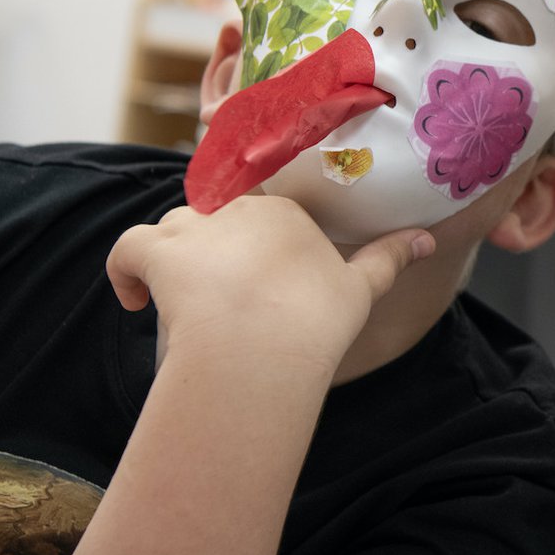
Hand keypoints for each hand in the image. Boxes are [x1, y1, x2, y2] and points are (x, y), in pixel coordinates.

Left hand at [106, 195, 434, 374]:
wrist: (262, 345)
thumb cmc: (315, 320)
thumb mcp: (361, 289)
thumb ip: (389, 258)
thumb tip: (429, 237)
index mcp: (286, 213)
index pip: (264, 211)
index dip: (258, 241)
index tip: (259, 274)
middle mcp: (239, 209)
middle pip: (217, 215)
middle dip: (215, 247)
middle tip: (222, 292)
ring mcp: (196, 228)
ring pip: (173, 226)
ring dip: (172, 256)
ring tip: (178, 297)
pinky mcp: (157, 251)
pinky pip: (127, 249)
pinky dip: (125, 272)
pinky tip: (133, 300)